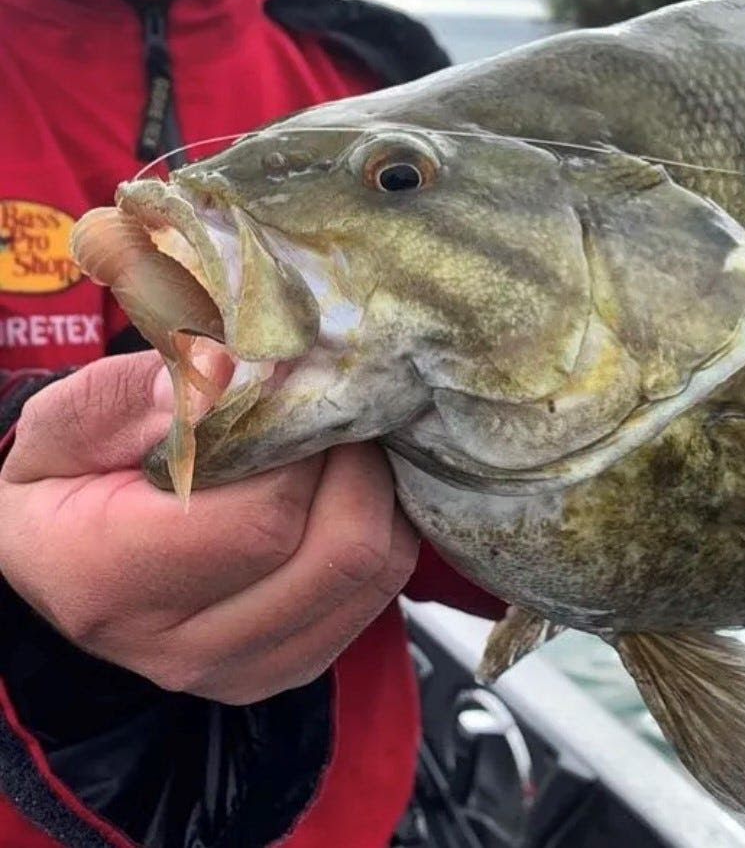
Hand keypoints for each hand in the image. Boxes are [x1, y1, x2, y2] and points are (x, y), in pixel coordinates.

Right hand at [0, 351, 417, 704]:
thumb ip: (146, 392)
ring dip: (379, 491)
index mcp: (110, 581)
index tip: (298, 388)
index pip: (264, 517)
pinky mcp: (287, 666)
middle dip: (356, 460)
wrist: (59, 559)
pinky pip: (380, 594)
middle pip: (337, 549)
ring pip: (373, 571)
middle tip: (336, 407)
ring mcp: (241, 669)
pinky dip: (382, 528)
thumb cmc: (66, 479)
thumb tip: (237, 379)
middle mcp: (181, 649)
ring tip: (340, 442)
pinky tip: (343, 488)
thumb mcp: (72, 418)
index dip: (302, 442)